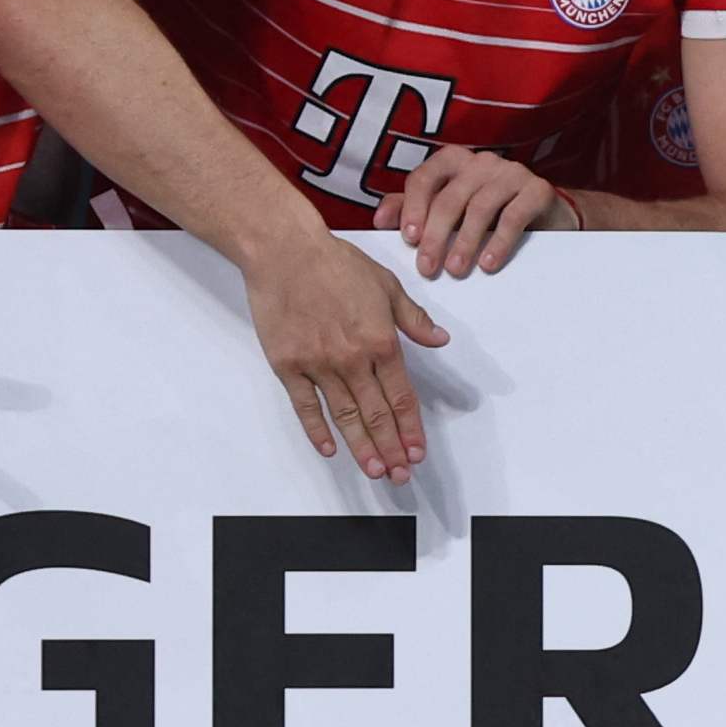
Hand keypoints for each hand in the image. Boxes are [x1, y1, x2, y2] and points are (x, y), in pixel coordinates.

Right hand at [240, 227, 445, 478]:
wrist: (285, 251)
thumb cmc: (336, 263)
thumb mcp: (386, 285)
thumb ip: (413, 318)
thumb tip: (440, 339)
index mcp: (380, 341)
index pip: (401, 395)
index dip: (411, 427)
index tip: (418, 451)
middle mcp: (351, 359)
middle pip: (376, 414)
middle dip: (391, 448)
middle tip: (401, 475)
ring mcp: (317, 365)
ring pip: (344, 416)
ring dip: (361, 447)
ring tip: (375, 470)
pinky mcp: (288, 365)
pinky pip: (305, 406)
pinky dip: (317, 430)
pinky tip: (330, 449)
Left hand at [385, 144, 569, 281]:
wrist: (544, 216)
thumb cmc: (488, 214)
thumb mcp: (447, 211)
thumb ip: (412, 210)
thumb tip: (379, 221)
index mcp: (454, 162)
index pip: (425, 177)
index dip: (413, 207)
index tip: (408, 238)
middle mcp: (481, 162)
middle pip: (450, 197)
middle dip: (436, 236)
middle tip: (427, 268)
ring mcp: (511, 173)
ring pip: (480, 207)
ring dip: (464, 242)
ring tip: (455, 270)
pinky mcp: (538, 190)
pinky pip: (514, 215)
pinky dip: (499, 242)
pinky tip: (488, 263)